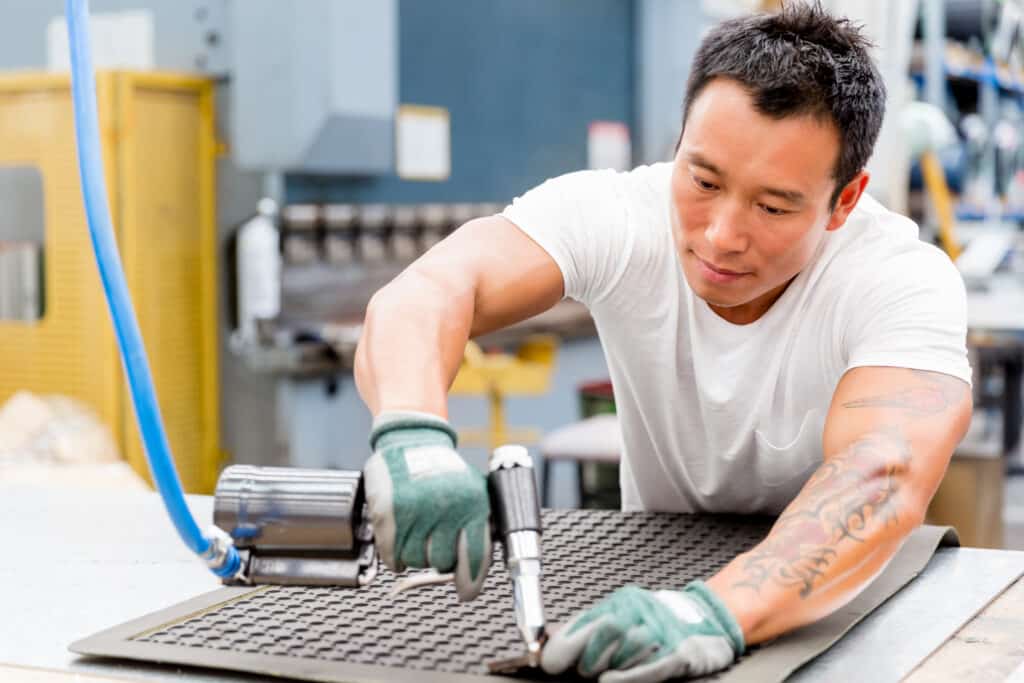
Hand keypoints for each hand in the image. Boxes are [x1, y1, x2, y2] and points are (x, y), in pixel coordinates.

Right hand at [363, 410, 491, 599]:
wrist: (411, 439)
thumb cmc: (445, 473)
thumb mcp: (474, 494)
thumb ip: (477, 530)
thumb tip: (473, 574)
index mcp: (472, 505)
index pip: (474, 558)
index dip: (470, 582)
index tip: (466, 591)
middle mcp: (444, 510)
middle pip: (442, 564)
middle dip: (439, 557)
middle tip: (435, 538)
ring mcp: (414, 512)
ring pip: (416, 562)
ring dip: (417, 553)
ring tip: (419, 528)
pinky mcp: (387, 514)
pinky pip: (392, 556)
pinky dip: (395, 553)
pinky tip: (402, 533)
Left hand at [542, 582, 743, 681]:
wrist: (710, 618)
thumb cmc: (660, 621)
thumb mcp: (623, 615)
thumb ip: (590, 627)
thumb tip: (553, 642)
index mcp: (622, 603)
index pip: (587, 621)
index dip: (564, 644)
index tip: (548, 661)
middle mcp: (641, 613)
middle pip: (605, 632)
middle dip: (587, 657)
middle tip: (584, 669)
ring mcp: (661, 632)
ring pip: (626, 651)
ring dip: (610, 667)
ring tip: (608, 672)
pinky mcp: (680, 653)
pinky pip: (651, 667)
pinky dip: (627, 677)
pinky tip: (610, 682)